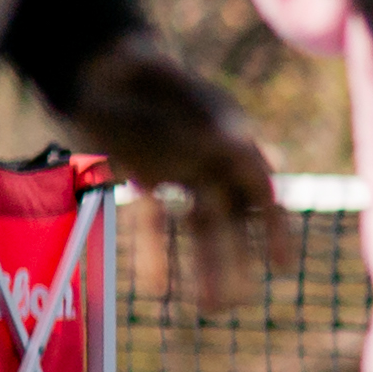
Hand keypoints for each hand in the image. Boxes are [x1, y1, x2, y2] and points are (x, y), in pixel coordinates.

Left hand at [63, 32, 280, 308]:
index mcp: (228, 132)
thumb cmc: (129, 66)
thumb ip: (196, 110)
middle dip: (235, 261)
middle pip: (232, 219)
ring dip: (205, 267)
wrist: (89, 62)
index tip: (283, 265)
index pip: (261, 187)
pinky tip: (157, 289)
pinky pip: (158, 221)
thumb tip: (237, 143)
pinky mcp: (148, 177)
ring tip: (210, 308)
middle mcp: (212, 157)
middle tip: (236, 303)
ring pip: (201, 227)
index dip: (275, 229)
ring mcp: (182, 170)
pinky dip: (159, 254)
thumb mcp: (159, 79)